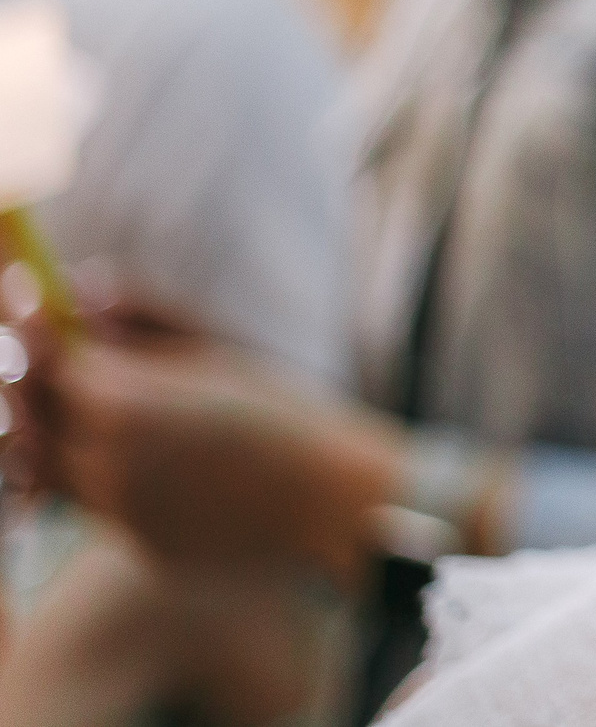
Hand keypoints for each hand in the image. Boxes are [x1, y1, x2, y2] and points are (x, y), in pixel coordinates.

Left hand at [0, 293, 398, 582]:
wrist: (326, 496)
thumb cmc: (282, 411)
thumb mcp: (216, 351)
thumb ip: (143, 321)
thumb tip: (85, 290)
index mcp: (124, 403)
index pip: (46, 359)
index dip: (30, 324)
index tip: (21, 294)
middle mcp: (105, 462)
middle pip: (34, 418)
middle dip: (35, 382)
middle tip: (53, 354)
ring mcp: (116, 510)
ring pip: (57, 468)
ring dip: (64, 433)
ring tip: (115, 410)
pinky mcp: (135, 543)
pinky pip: (101, 504)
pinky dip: (109, 474)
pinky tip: (166, 460)